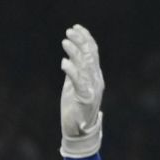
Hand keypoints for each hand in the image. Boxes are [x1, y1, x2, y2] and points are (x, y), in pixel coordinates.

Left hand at [60, 24, 104, 157]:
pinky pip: (78, 82)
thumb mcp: (73, 86)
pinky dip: (71, 71)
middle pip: (90, 55)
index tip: (76, 28)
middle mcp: (96, 80)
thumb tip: (69, 58)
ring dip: (75, 52)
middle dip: (80, 41)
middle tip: (69, 31)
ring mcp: (92, 89)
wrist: (79, 131)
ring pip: (85, 66)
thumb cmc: (75, 109)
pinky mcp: (84, 99)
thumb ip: (73, 73)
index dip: (85, 39)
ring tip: (65, 42)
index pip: (92, 52)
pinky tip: (63, 63)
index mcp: (94, 76)